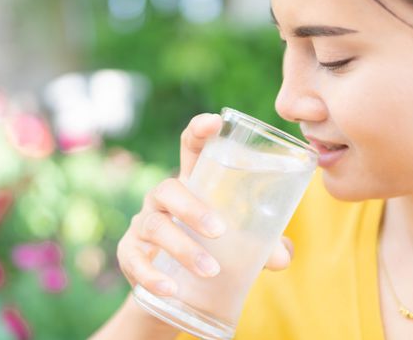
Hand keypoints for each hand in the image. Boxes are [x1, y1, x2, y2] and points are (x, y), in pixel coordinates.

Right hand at [117, 113, 293, 296]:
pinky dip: (153, 275)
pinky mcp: (129, 253)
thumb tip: (282, 255)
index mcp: (193, 186)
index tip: (214, 122)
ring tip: (210, 270)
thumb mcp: (238, 246)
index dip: (199, 132)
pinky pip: (135, 259)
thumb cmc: (210, 252)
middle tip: (219, 231)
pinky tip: (171, 288)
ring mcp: (144, 225)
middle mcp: (164, 200)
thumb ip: (263, 246)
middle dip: (192, 207)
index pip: (191, 149)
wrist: (175, 289)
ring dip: (182, 247)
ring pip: (156, 225)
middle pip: (169, 188)